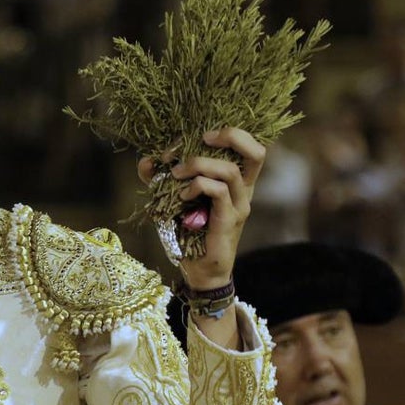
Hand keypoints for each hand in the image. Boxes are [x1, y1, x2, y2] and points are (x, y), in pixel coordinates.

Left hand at [138, 128, 265, 289]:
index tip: (194, 138)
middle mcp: (243, 191)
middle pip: (257, 152)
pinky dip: (197, 186)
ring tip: (176, 173)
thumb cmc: (187, 233)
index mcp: (235, 182)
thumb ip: (160, 178)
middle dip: (231, 135)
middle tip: (202, 138)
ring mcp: (238, 206)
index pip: (248, 146)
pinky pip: (219, 192)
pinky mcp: (228, 221)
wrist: (199, 270)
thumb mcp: (172, 199)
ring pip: (230, 170)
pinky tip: (181, 196)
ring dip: (199, 164)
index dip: (226, 133)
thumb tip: (147, 160)